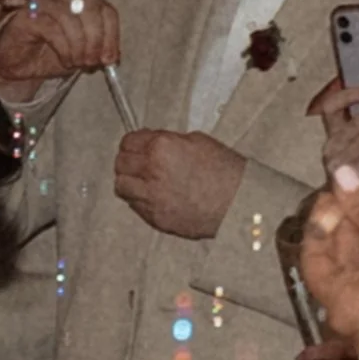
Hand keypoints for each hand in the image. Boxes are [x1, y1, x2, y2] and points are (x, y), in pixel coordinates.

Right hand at [0, 0, 121, 103]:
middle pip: (92, 8)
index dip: (112, 35)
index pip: (106, 10)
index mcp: (82, 0)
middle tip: (93, 62)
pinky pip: (53, 28)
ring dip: (80, 45)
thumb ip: (97, 51)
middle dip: (97, 39)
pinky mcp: (28, 14)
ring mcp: (44, 1)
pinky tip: (66, 61)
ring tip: (78, 63)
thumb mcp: (81, 55)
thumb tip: (112, 58)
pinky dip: (65, 48)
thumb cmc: (50, 55)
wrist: (18, 66)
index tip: (111, 59)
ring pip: (72, 16)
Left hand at [112, 129, 244, 238]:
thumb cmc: (226, 171)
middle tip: (138, 163)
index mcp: (161, 148)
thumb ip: (169, 142)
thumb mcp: (198, 142)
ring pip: (122, 186)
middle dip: (128, 161)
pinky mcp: (154, 217)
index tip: (136, 146)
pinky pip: (135, 205)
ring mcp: (150, 197)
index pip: (128, 142)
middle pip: (120, 164)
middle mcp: (150, 171)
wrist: (238, 203)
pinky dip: (140, 199)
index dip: (132, 144)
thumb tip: (153, 144)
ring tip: (143, 181)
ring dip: (130, 182)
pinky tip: (155, 196)